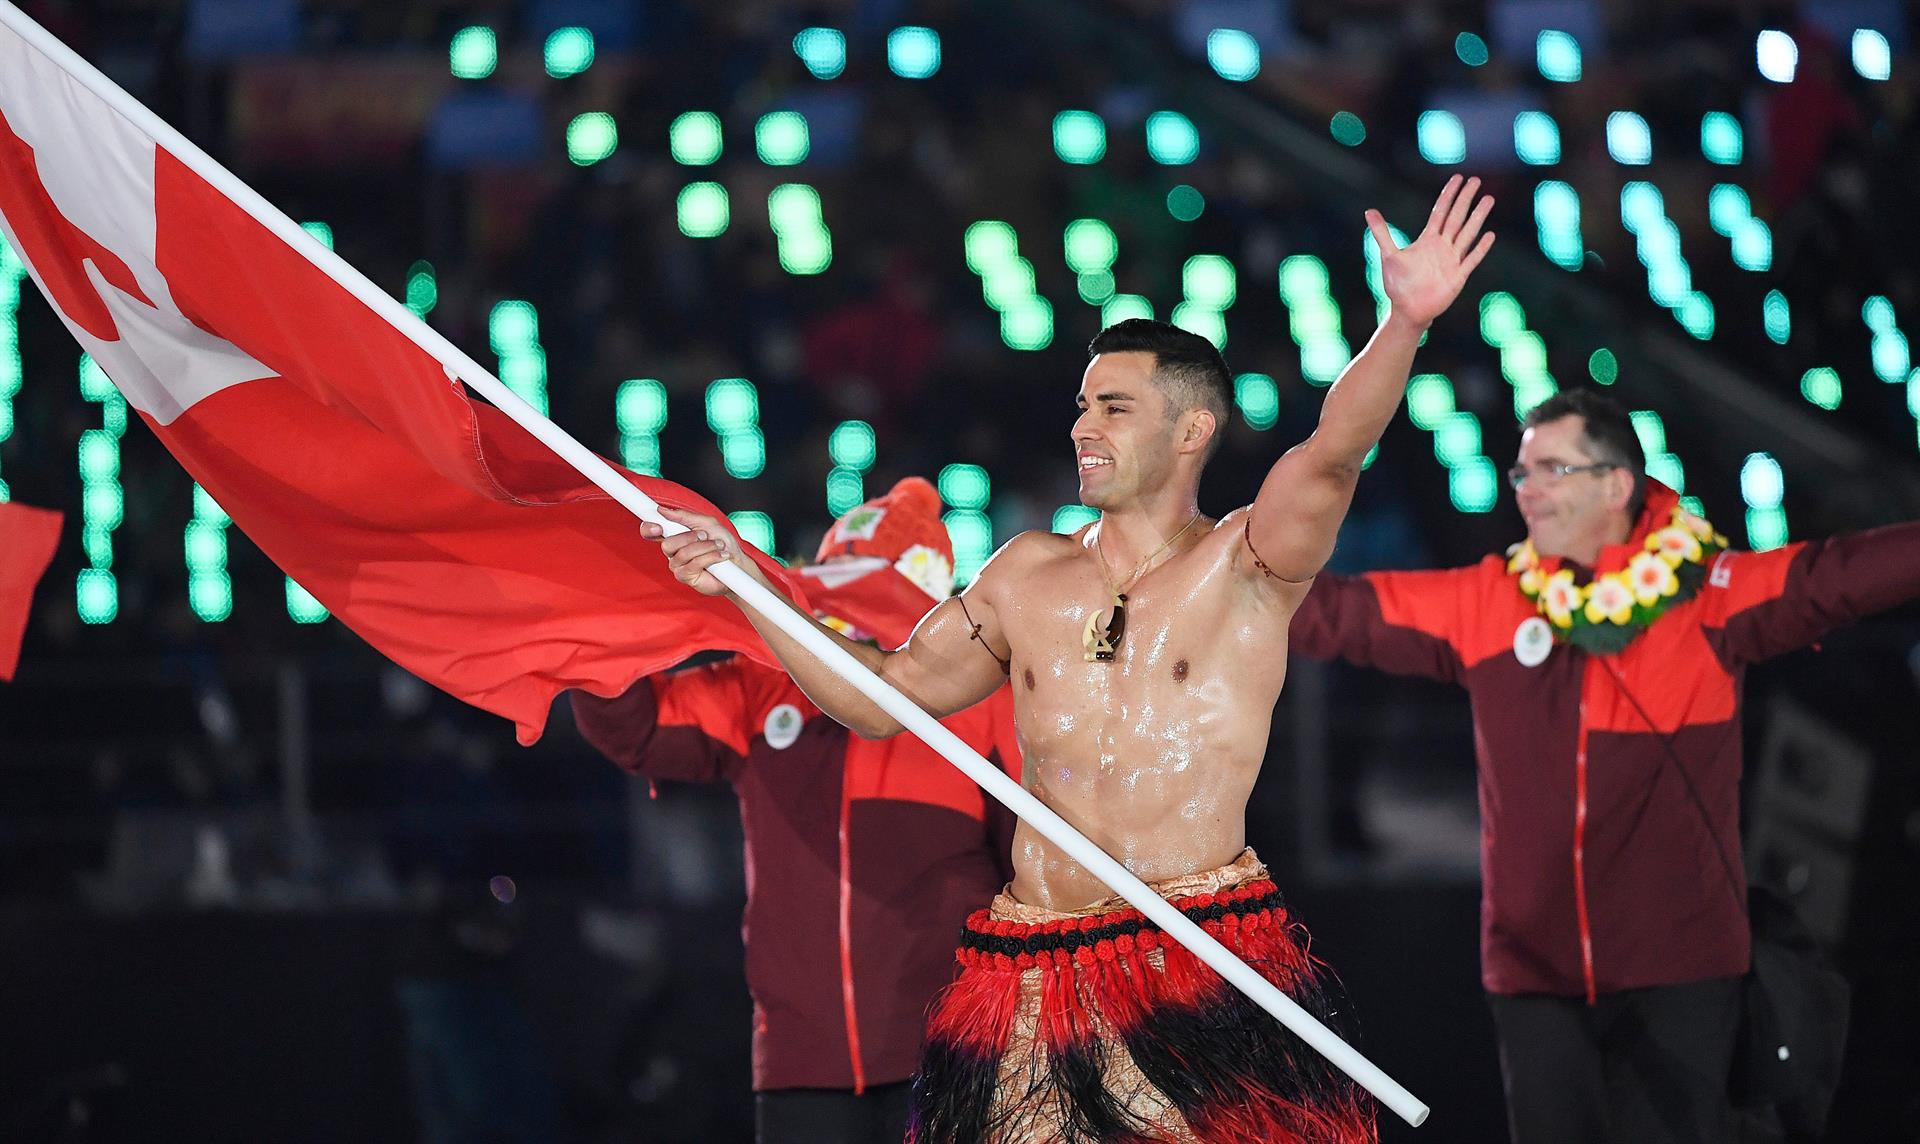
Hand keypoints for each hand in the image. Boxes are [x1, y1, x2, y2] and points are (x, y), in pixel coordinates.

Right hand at [639, 505, 746, 596]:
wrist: (737, 562)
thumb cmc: (722, 542)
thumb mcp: (707, 523)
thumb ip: (685, 516)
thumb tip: (662, 510)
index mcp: (674, 535)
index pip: (651, 532)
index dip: (648, 528)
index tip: (656, 526)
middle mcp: (672, 551)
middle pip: (667, 544)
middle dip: (689, 537)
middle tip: (704, 535)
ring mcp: (677, 566)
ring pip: (683, 554)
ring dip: (705, 547)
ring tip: (718, 545)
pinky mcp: (686, 577)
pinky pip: (693, 564)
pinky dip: (710, 556)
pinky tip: (721, 555)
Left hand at [1368, 174, 1494, 328]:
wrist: (1408, 310)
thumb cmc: (1398, 284)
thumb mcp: (1388, 255)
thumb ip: (1381, 233)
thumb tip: (1368, 211)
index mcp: (1428, 240)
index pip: (1441, 211)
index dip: (1449, 194)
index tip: (1459, 178)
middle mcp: (1442, 246)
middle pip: (1456, 217)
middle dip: (1465, 199)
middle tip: (1476, 180)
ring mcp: (1452, 260)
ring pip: (1467, 233)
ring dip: (1477, 217)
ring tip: (1488, 199)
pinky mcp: (1458, 276)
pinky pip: (1471, 259)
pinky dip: (1480, 248)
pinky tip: (1490, 235)